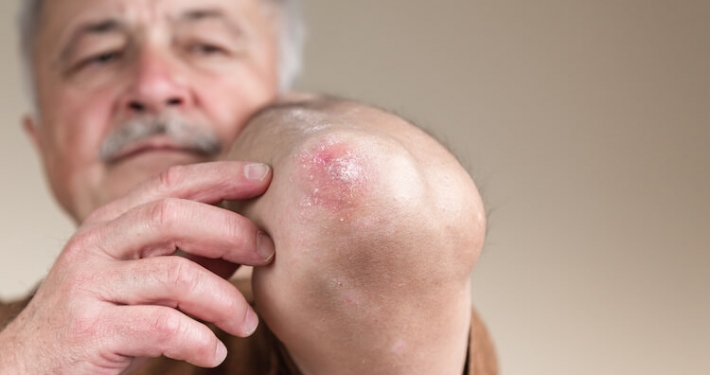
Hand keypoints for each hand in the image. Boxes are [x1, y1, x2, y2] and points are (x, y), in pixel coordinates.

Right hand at [0, 161, 273, 373]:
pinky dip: (200, 341)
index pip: (170, 183)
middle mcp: (97, 245)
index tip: (264, 176)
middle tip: (267, 253)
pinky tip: (214, 353)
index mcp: (111, 224)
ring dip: (226, 300)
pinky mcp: (91, 330)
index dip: (220, 176)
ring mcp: (90, 285)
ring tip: (247, 322)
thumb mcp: (137, 276)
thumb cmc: (96, 318)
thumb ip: (186, 255)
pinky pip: (163, 327)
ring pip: (177, 274)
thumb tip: (245, 241)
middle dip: (232, 230)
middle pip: (175, 216)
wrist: (27, 368)